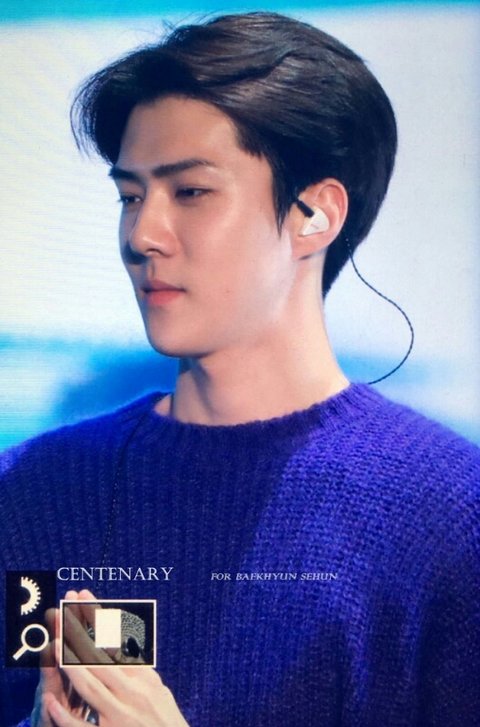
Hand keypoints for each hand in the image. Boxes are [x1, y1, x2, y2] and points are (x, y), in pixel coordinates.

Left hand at [34, 589, 188, 725]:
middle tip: (60, 611)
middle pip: (98, 656)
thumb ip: (139, 670)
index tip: (82, 598)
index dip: (97, 619)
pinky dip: (66, 716)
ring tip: (53, 644)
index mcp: (142, 678)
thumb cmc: (166, 723)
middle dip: (77, 633)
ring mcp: (120, 716)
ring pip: (90, 686)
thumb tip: (126, 647)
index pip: (115, 641)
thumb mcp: (158, 691)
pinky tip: (51, 703)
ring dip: (70, 664)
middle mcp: (131, 693)